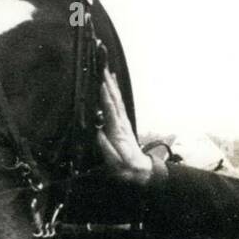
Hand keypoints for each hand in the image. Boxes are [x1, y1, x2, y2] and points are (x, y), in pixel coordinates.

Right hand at [96, 67, 153, 183]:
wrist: (140, 172)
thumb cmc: (125, 168)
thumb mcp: (114, 163)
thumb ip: (106, 148)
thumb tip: (98, 133)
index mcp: (117, 132)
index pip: (111, 110)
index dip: (106, 97)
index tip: (101, 83)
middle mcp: (121, 124)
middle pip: (115, 99)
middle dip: (109, 83)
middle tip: (102, 67)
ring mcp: (123, 122)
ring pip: (117, 99)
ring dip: (112, 84)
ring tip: (106, 69)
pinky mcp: (123, 123)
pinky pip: (118, 103)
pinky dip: (115, 91)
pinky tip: (112, 84)